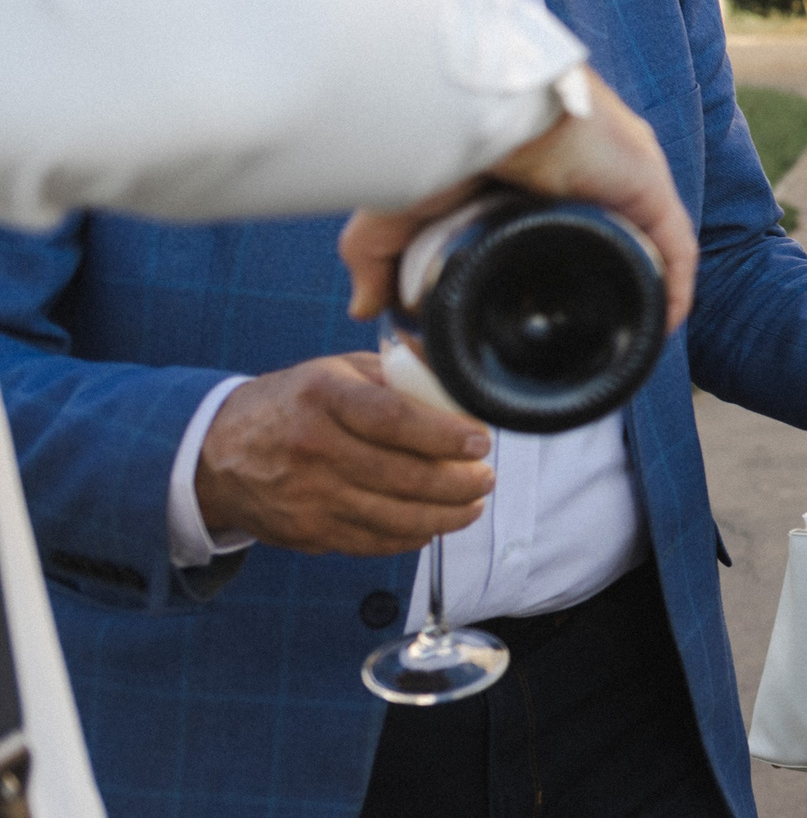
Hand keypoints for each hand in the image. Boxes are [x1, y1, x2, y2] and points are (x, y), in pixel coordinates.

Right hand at [195, 353, 493, 557]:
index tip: (480, 442)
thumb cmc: (293, 404)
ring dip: (445, 516)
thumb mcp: (336, 370)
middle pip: (402, 476)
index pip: (394, 420)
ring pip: (393, 517)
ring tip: (472, 505)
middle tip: (485, 477)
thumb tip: (458, 378)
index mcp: (323, 397)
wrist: (215, 452)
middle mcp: (313, 447)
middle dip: (458, 483)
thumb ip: (397, 372)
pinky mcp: (305, 532)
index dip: (445, 435)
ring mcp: (307, 496)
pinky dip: (410, 537)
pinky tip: (433, 525)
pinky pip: (371, 541)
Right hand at [339, 66, 698, 331]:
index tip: (560, 306)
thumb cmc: (436, 136)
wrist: (472, 106)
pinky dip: (673, 283)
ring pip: (650, 238)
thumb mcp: (398, 206)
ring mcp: (625, 170)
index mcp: (543, 164)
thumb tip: (365, 307)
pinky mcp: (647, 179)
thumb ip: (378, 256)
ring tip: (636, 335)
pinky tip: (663, 321)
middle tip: (600, 327)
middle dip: (612, 274)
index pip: (570, 215)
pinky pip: (675, 242)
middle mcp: (592, 165)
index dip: (571, 261)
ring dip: (648, 282)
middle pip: (616, 227)